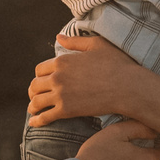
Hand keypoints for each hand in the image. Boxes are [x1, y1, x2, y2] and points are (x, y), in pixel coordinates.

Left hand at [28, 34, 150, 123]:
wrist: (127, 87)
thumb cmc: (117, 64)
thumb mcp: (96, 45)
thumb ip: (75, 42)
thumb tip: (59, 36)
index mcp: (62, 61)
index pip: (39, 69)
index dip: (41, 76)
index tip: (44, 81)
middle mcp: (57, 77)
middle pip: (34, 85)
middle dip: (34, 91)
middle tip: (36, 96)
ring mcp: (60, 94)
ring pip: (36, 101)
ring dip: (32, 106)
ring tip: (33, 110)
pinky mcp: (66, 110)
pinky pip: (45, 117)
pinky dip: (37, 121)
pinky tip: (34, 123)